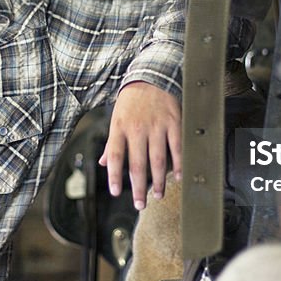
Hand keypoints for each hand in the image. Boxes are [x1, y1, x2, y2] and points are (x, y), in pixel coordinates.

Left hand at [98, 81, 181, 209]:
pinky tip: (177, 177)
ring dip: (158, 181)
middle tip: (140, 205)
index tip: (116, 192)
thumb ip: (111, 142)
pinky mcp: (173, 122)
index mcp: (119, 128)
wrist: (151, 75)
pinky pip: (176, 148)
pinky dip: (178, 164)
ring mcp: (156, 126)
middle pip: (137, 164)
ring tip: (157, 195)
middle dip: (138, 188)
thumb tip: (102, 162)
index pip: (114, 156)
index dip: (114, 176)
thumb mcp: (116, 118)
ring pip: (157, 160)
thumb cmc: (131, 101)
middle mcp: (137, 129)